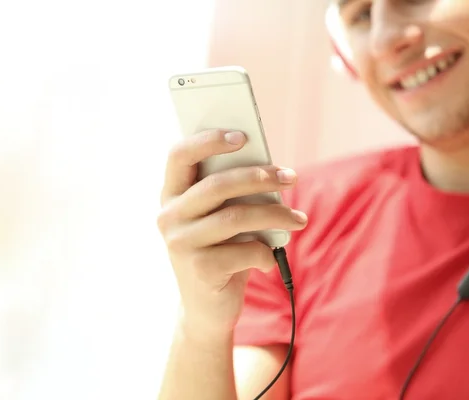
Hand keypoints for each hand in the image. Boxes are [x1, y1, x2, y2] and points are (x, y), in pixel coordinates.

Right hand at [157, 129, 307, 337]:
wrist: (206, 309)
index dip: (209, 140)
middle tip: (292, 176)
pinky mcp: (200, 270)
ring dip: (276, 214)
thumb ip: (231, 195)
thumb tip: (270, 170)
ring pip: (237, 217)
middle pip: (218, 184)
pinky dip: (267, 253)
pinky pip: (246, 251)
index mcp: (171, 196)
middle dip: (261, 177)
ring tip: (299, 219)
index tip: (243, 135)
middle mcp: (169, 217)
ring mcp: (180, 245)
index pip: (180, 155)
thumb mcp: (219, 220)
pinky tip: (270, 259)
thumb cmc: (219, 252)